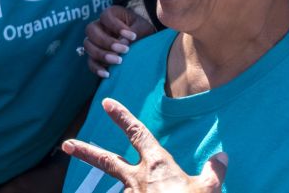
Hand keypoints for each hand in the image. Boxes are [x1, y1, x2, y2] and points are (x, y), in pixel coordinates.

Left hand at [63, 98, 226, 192]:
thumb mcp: (208, 190)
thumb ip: (213, 172)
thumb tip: (222, 157)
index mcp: (157, 165)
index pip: (137, 133)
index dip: (122, 117)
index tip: (107, 103)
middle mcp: (137, 179)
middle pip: (107, 160)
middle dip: (85, 151)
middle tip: (66, 144)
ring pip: (119, 190)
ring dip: (122, 192)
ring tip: (136, 189)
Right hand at [84, 6, 154, 77]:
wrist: (144, 42)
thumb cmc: (142, 31)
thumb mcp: (143, 27)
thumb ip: (135, 31)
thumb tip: (123, 43)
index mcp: (111, 14)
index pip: (105, 16)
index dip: (116, 26)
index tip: (132, 36)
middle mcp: (99, 26)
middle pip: (91, 30)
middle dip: (107, 42)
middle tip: (125, 50)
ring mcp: (95, 41)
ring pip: (88, 46)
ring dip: (102, 54)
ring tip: (119, 61)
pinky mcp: (96, 56)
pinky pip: (90, 62)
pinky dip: (97, 68)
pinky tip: (107, 73)